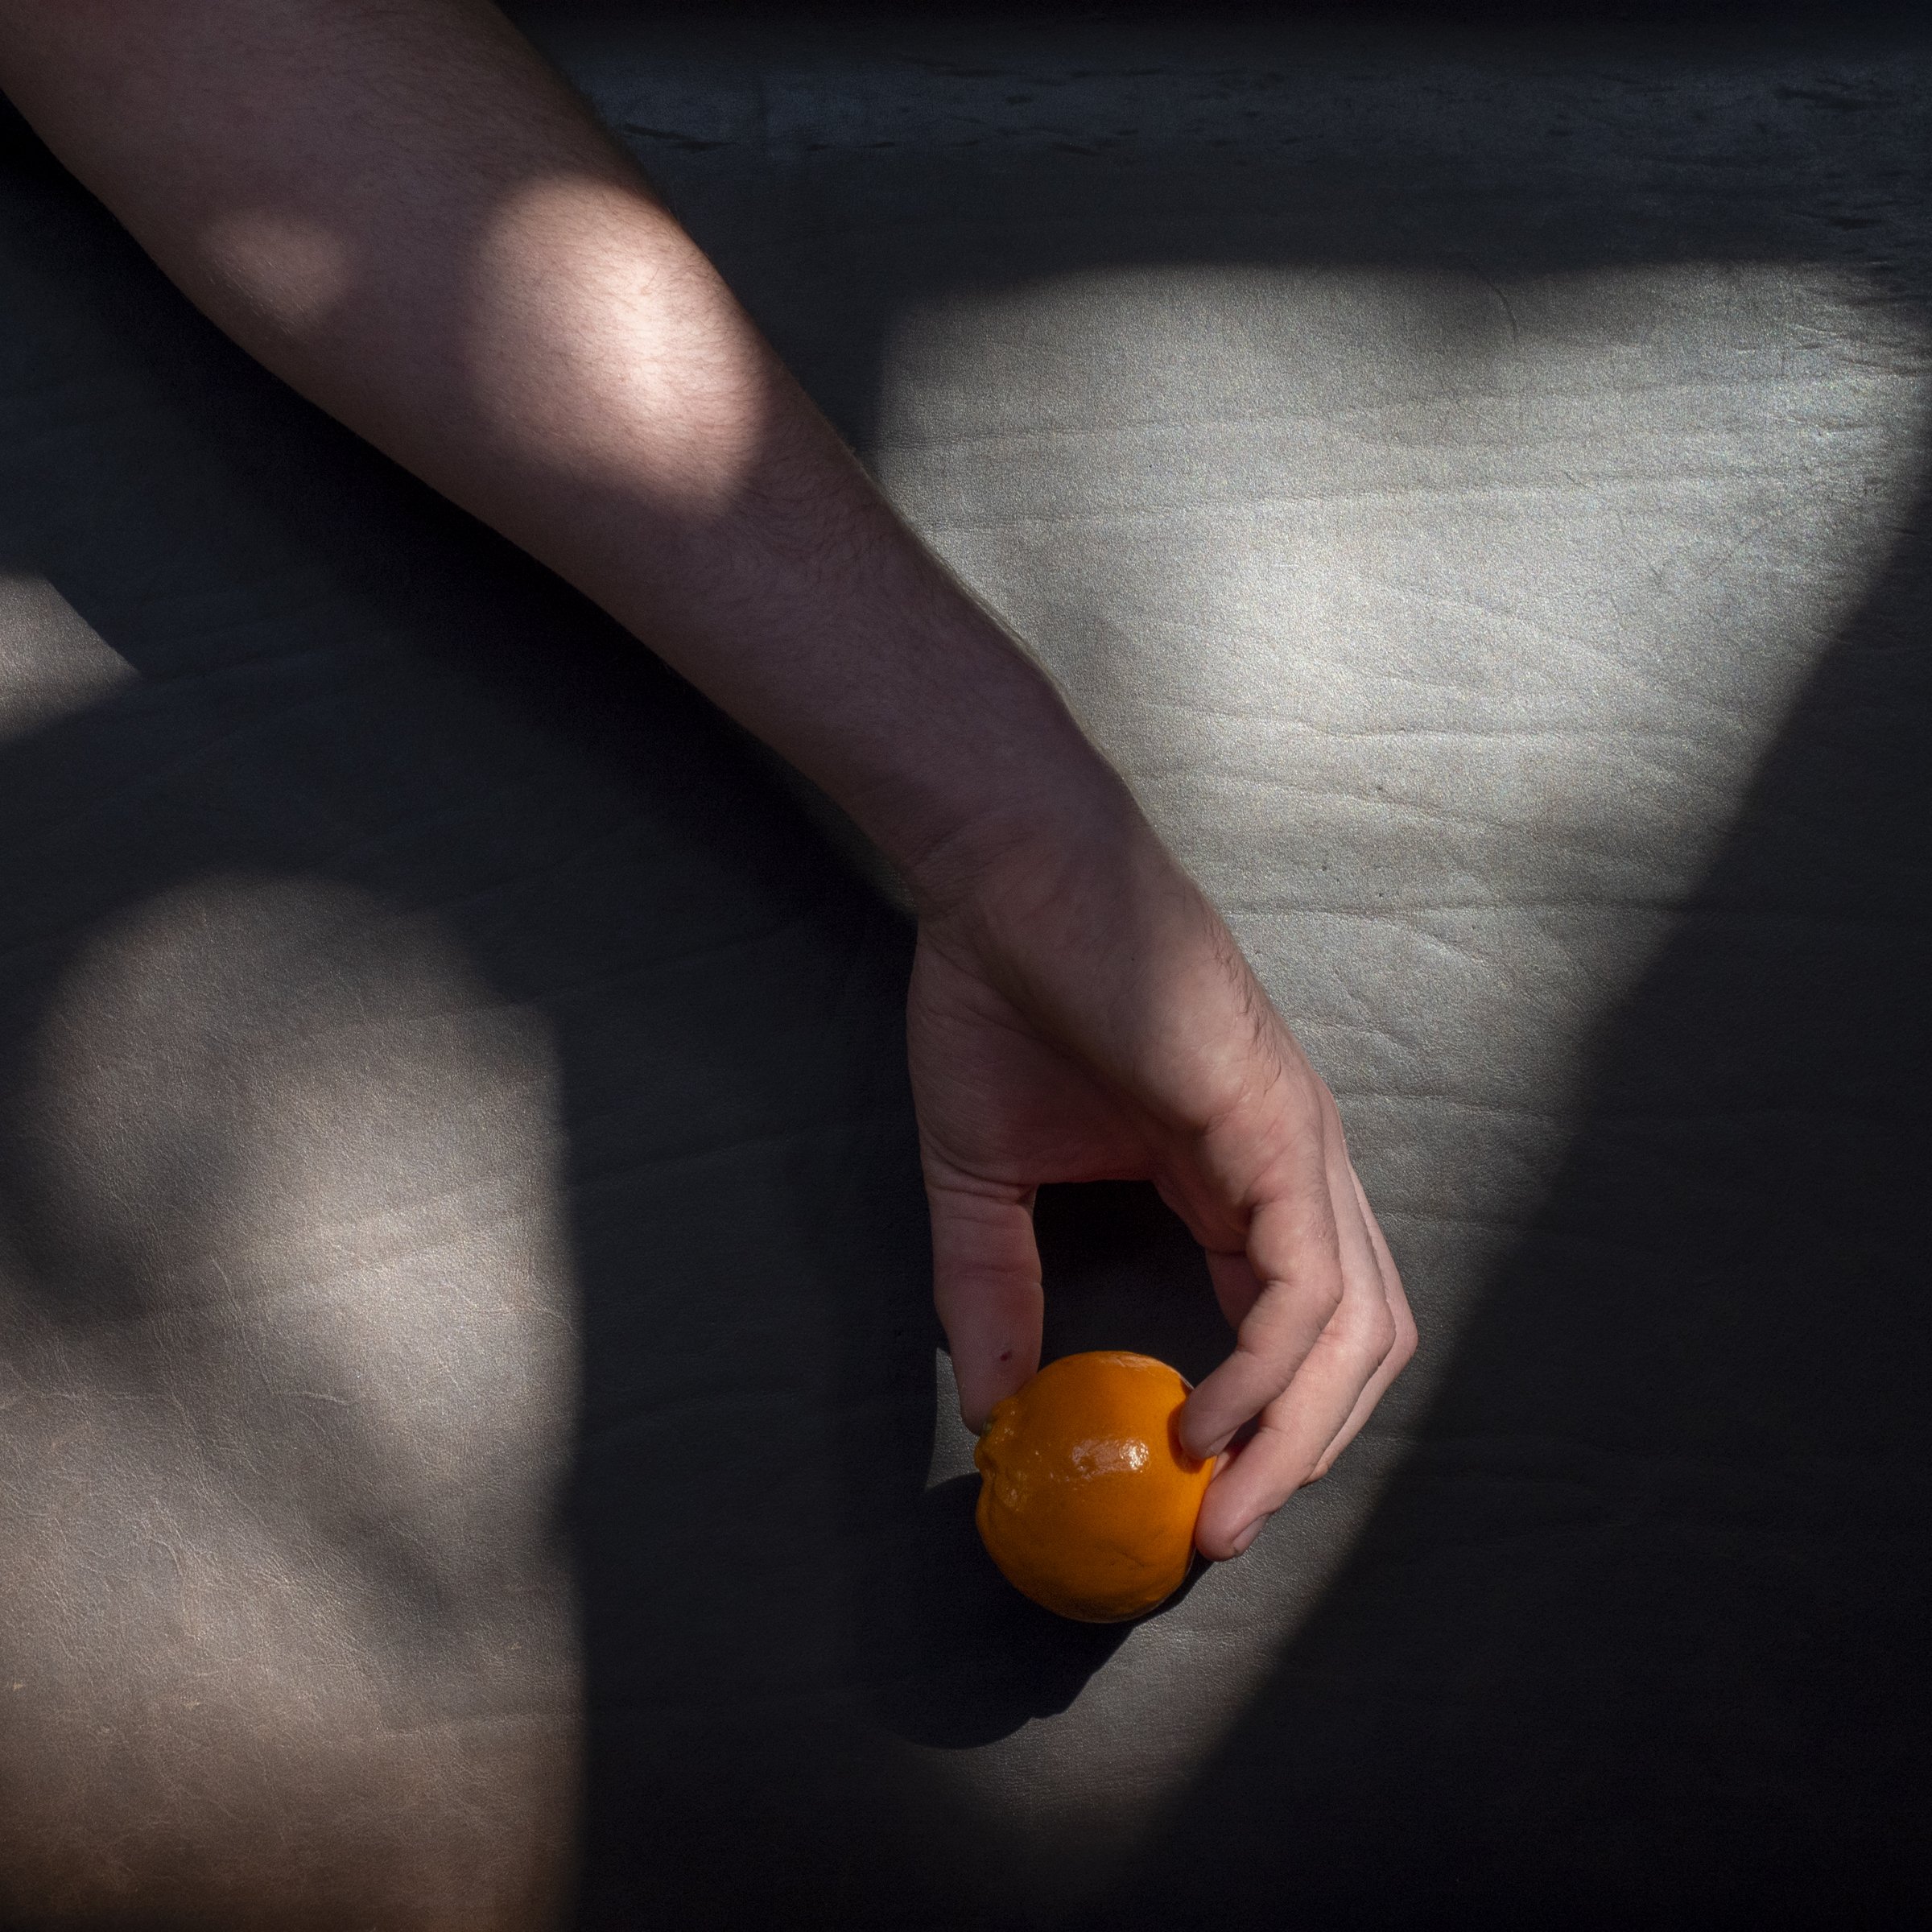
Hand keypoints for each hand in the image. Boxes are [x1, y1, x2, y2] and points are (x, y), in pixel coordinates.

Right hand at [907, 794, 1415, 1559]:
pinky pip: (1307, 1280)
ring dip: (1299, 1440)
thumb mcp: (983, 1175)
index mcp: (1237, 1174)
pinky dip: (1269, 1370)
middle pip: (1356, 1344)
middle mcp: (1292, 1165)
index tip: (1189, 1499)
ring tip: (1221, 1512)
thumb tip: (989, 1409)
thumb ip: (991, 1290)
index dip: (1262, 1422)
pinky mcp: (1274, 1123)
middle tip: (1221, 1535)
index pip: (1294, 1325)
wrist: (1006, 869)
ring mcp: (1296, 1142)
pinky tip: (1203, 1421)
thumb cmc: (1002, 990)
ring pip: (1355, 1328)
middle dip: (1300, 1455)